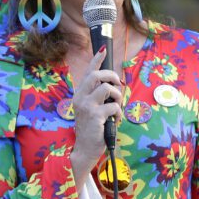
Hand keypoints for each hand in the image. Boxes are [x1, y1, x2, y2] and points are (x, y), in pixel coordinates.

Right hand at [70, 47, 123, 175]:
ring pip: (107, 88)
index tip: (103, 49)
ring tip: (117, 106)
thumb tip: (113, 85)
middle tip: (118, 86)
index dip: (96, 59)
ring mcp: (87, 106)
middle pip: (97, 75)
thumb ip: (98, 97)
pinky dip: (119, 112)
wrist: (84, 149)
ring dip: (117, 96)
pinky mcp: (95, 116)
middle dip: (112, 76)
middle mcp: (80, 98)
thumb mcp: (91, 109)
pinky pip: (113, 106)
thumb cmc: (91, 129)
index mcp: (80, 94)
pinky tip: (116, 119)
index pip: (88, 72)